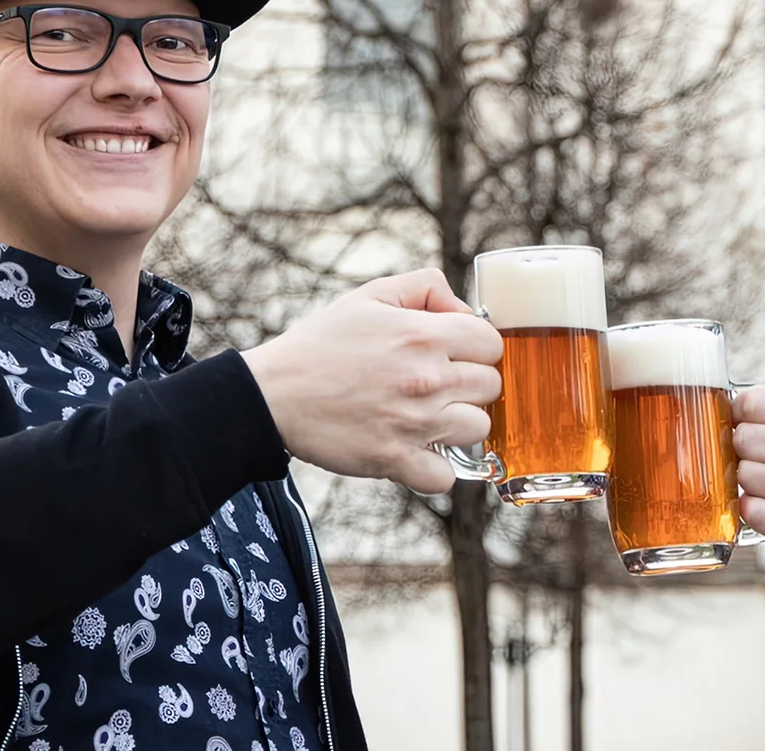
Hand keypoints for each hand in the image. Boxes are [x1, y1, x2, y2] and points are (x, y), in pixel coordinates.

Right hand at [243, 269, 502, 493]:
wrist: (272, 393)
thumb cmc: (320, 344)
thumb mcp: (371, 295)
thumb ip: (425, 287)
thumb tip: (464, 309)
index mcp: (423, 335)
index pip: (492, 343)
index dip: (477, 347)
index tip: (456, 353)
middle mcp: (426, 378)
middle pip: (491, 386)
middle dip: (470, 383)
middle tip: (438, 383)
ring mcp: (414, 422)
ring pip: (478, 428)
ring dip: (458, 423)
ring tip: (428, 416)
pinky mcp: (395, 459)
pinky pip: (445, 477)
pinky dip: (435, 469)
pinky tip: (417, 451)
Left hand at [732, 386, 764, 617]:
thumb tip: (736, 417)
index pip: (757, 401)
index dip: (740, 417)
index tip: (744, 429)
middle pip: (747, 438)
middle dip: (743, 455)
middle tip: (762, 468)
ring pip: (747, 475)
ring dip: (750, 488)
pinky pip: (755, 512)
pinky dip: (756, 515)